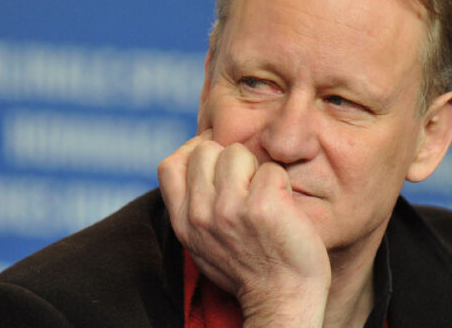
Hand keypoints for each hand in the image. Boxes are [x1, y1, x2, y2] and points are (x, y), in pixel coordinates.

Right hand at [158, 130, 330, 326]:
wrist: (281, 301)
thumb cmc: (247, 268)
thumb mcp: (202, 242)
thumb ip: (193, 207)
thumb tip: (194, 163)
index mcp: (183, 222)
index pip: (169, 166)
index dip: (191, 152)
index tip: (213, 161)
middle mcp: (200, 214)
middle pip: (206, 150)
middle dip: (229, 159)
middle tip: (246, 185)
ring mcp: (230, 210)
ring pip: (237, 153)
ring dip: (255, 169)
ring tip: (264, 197)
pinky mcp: (263, 207)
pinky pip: (272, 169)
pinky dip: (281, 183)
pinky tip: (283, 207)